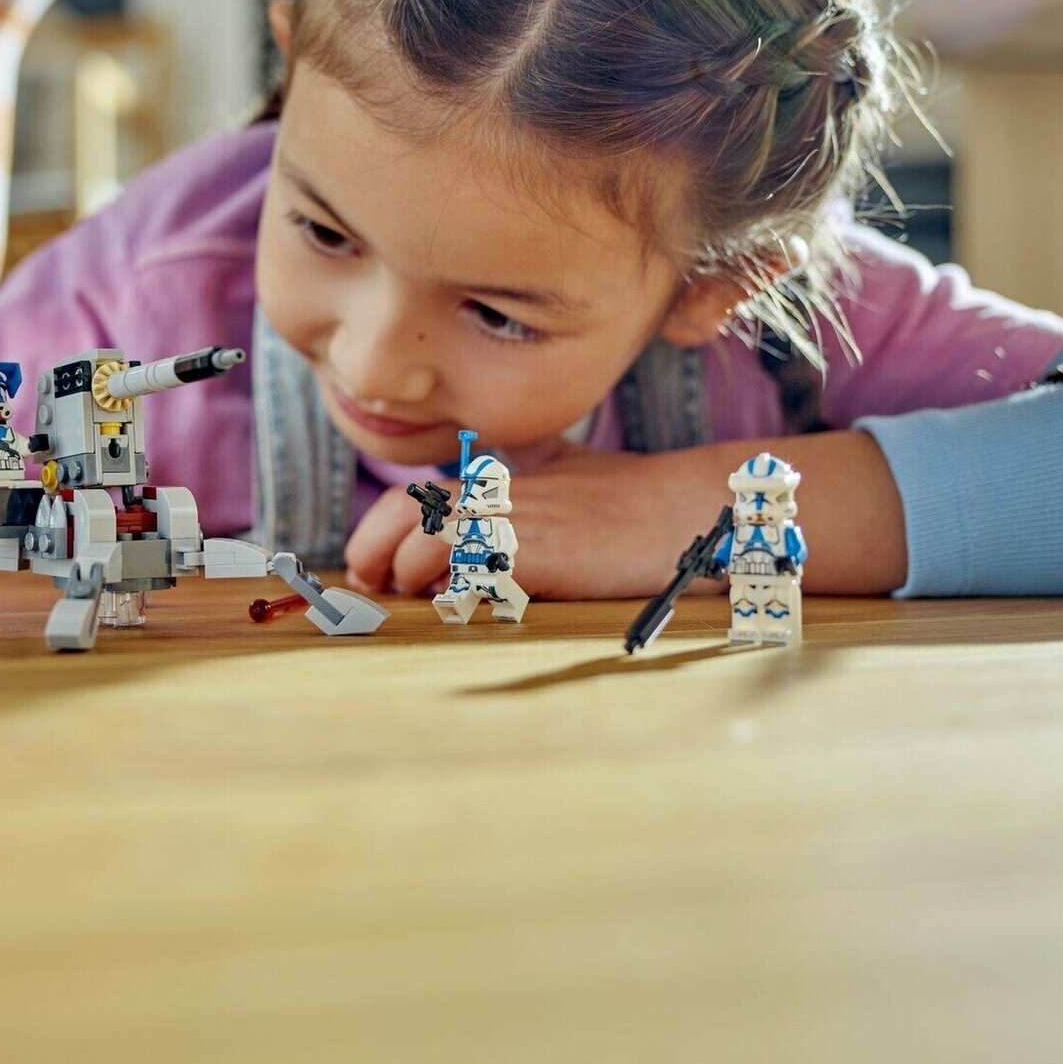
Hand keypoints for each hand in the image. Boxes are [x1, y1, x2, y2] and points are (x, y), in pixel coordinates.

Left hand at [345, 444, 717, 599]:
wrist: (690, 507)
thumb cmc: (633, 497)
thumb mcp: (569, 468)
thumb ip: (529, 461)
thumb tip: (492, 458)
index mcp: (494, 481)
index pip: (409, 498)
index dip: (378, 533)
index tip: (373, 570)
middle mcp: (495, 494)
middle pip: (401, 512)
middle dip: (372, 554)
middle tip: (375, 590)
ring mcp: (515, 520)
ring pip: (425, 540)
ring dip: (408, 576)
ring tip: (423, 600)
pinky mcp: (538, 552)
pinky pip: (470, 569)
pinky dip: (454, 592)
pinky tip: (467, 606)